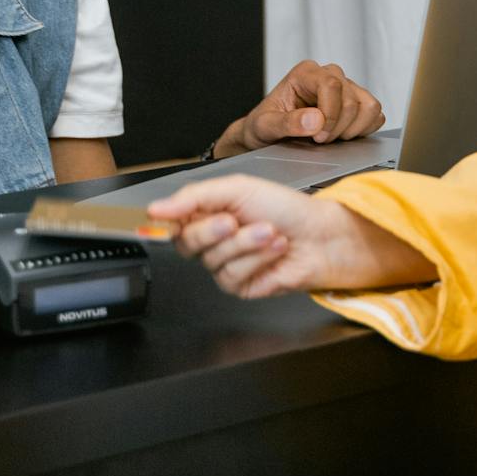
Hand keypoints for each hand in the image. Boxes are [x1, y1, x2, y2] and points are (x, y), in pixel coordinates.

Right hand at [147, 173, 433, 298]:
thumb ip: (194, 197)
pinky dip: (258, 259)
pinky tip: (275, 249)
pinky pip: (233, 277)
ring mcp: (226, 265)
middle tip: (234, 220)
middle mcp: (214, 241)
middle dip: (213, 230)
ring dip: (246, 244)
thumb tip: (156, 208)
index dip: (170, 220)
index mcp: (208, 213)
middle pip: (186, 243)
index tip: (169, 216)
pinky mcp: (242, 287)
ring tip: (270, 232)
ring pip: (213, 261)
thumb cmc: (285, 207)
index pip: (173, 221)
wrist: (320, 234)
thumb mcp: (237, 188)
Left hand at [211, 59, 384, 157]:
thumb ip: (287, 123)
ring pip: (369, 105)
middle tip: (319, 140)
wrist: (266, 135)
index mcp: (305, 73)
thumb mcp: (265, 126)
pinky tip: (343, 136)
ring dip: (353, 129)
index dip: (330, 115)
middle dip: (338, 127)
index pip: (332, 85)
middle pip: (351, 99)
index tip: (318, 135)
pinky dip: (364, 130)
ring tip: (332, 137)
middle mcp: (328, 75)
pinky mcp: (356, 102)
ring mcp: (345, 87)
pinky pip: (375, 114)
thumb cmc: (263, 126)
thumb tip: (315, 120)